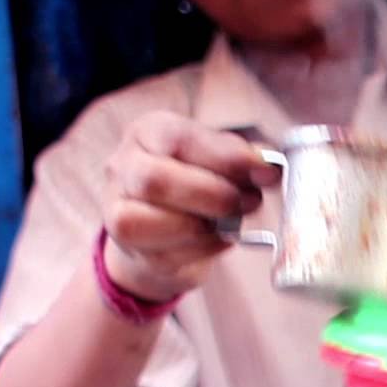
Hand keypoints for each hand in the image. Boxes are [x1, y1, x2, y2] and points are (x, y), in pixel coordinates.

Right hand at [101, 112, 279, 302]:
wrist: (161, 229)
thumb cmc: (194, 183)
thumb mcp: (216, 159)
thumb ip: (240, 159)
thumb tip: (269, 167)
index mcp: (148, 131)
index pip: (182, 138)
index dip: (228, 158)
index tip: (267, 173)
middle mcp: (124, 165)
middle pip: (156, 181)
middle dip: (213, 195)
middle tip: (250, 203)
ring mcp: (117, 207)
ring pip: (150, 221)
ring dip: (203, 226)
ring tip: (234, 222)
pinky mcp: (127, 248)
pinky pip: (164, 255)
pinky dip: (201, 249)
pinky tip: (220, 239)